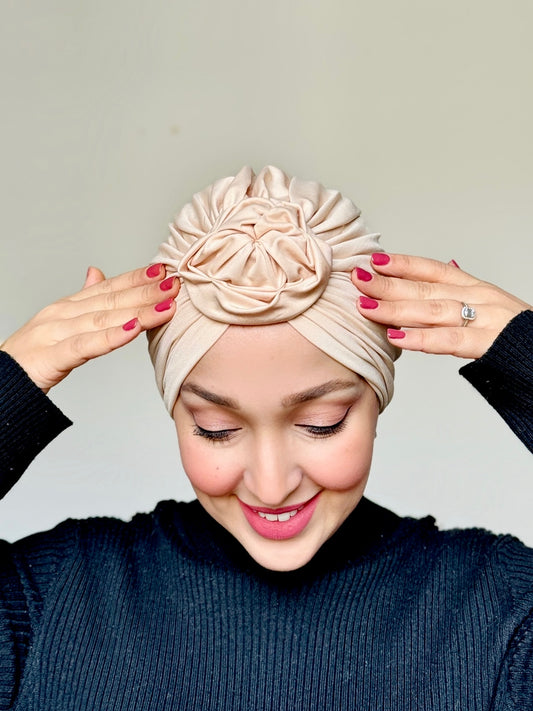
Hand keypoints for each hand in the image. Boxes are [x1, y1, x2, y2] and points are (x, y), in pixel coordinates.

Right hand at [0, 263, 179, 391]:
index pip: (108, 288)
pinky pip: (87, 346)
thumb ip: (82, 300)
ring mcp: (56, 333)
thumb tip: (97, 273)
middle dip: (146, 292)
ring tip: (166, 305)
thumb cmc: (32, 356)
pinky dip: (113, 336)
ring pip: (105, 319)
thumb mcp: (59, 324)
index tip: (163, 271)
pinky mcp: (52, 357)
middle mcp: (63, 315)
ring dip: (139, 311)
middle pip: (112, 301)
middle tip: (175, 284)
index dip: (136, 278)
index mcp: (67, 307)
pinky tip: (135, 329)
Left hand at [352, 254, 530, 358]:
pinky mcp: (490, 344)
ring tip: (365, 306)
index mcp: (478, 289)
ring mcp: (486, 319)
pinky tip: (395, 337)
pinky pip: (450, 340)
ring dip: (395, 308)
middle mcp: (480, 298)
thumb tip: (450, 265)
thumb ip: (467, 291)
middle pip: (426, 288)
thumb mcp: (493, 306)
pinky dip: (421, 338)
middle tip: (357, 279)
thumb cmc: (521, 335)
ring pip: (433, 310)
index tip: (375, 260)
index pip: (434, 271)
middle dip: (388, 284)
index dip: (404, 264)